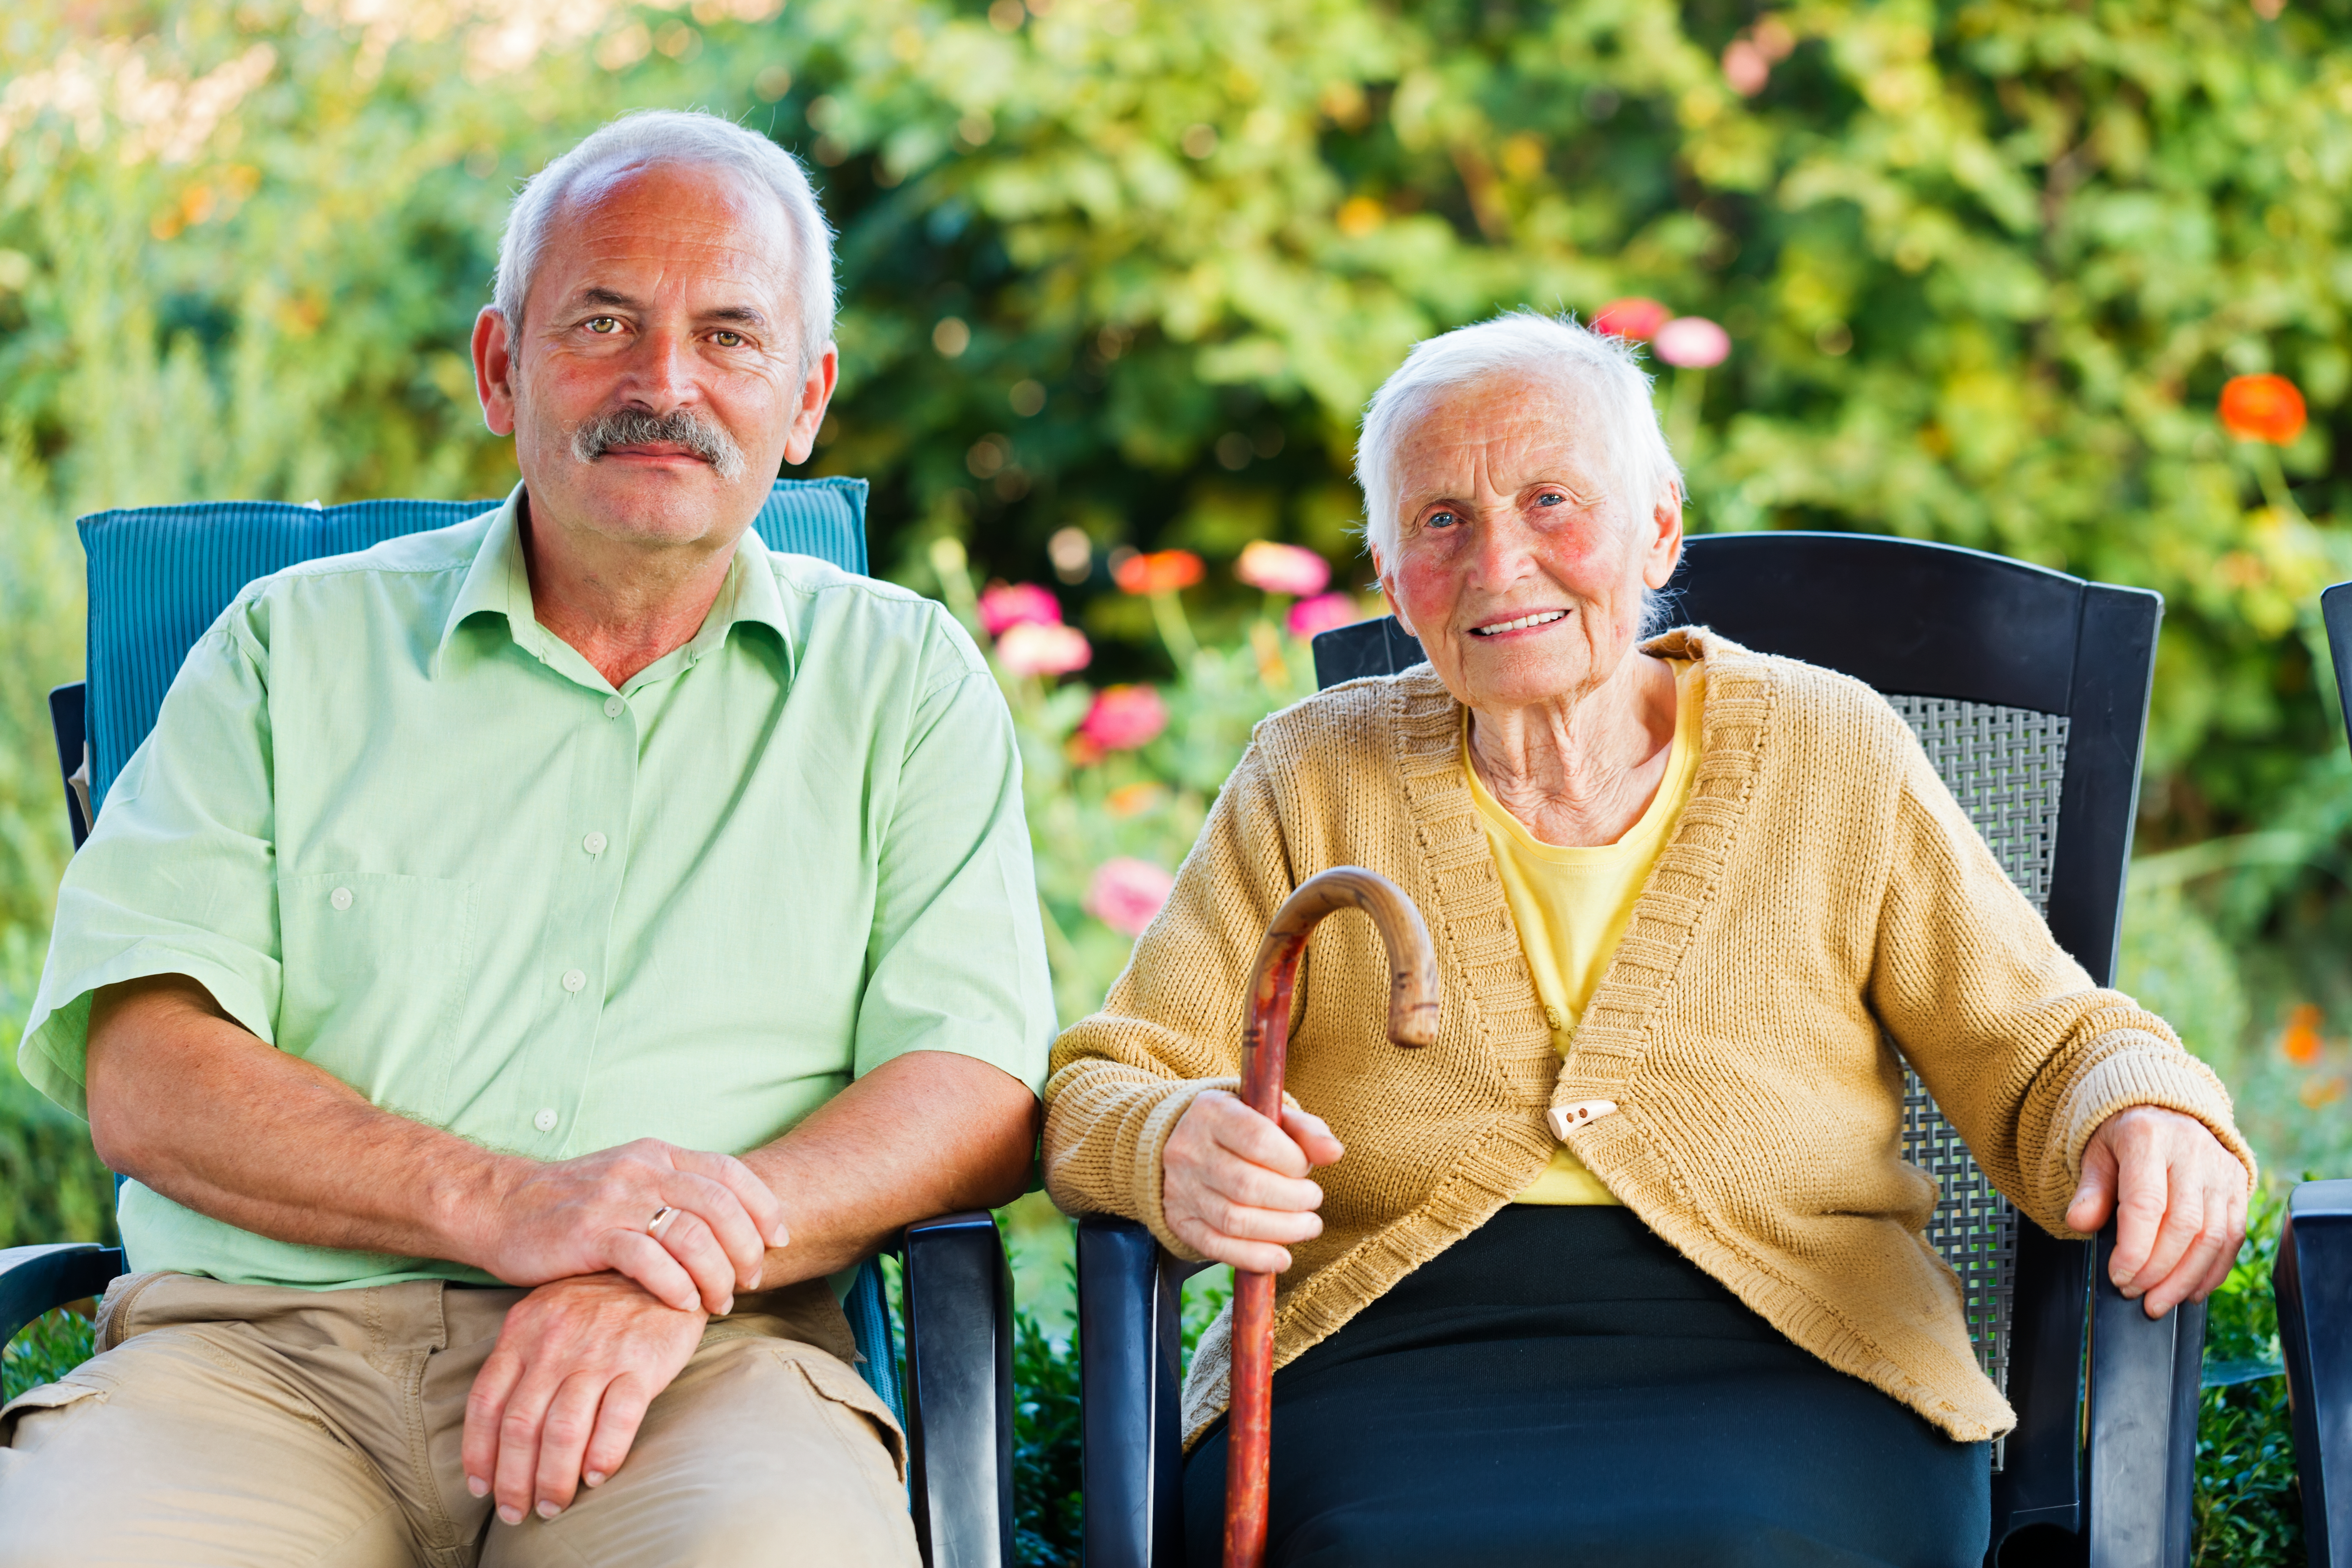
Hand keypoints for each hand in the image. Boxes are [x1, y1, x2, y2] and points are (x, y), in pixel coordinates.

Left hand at [464, 1272, 704, 1523]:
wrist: (664, 1262)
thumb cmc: (601, 1300)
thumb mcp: (548, 1313)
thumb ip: (522, 1357)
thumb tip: (498, 1424)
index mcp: (523, 1330)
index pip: (486, 1402)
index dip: (478, 1452)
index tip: (480, 1487)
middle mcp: (555, 1343)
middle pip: (521, 1425)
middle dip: (513, 1479)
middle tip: (518, 1511)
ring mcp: (598, 1352)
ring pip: (563, 1430)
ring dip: (553, 1479)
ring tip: (552, 1505)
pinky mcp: (642, 1361)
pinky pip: (618, 1418)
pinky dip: (603, 1454)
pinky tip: (595, 1477)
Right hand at [481, 1139, 785, 1314]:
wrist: (501, 1208)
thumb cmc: (572, 1206)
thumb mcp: (630, 1183)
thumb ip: (674, 1192)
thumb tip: (732, 1223)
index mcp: (658, 1155)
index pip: (730, 1171)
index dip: (763, 1206)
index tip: (780, 1239)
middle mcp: (643, 1170)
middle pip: (720, 1206)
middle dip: (746, 1249)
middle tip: (751, 1281)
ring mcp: (616, 1199)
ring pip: (692, 1235)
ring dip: (716, 1275)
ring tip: (719, 1302)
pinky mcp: (590, 1233)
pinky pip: (649, 1260)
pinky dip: (676, 1285)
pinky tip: (683, 1305)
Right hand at [1162, 1090, 1343, 1272]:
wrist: (1184, 1143)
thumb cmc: (1241, 1130)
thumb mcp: (1271, 1117)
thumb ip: (1306, 1130)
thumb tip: (1334, 1153)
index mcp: (1212, 1111)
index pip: (1258, 1140)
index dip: (1292, 1161)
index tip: (1305, 1168)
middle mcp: (1188, 1149)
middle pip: (1247, 1185)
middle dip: (1293, 1199)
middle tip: (1314, 1200)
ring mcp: (1180, 1187)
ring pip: (1234, 1220)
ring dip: (1281, 1230)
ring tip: (1308, 1226)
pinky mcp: (1179, 1220)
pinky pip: (1215, 1246)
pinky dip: (1253, 1257)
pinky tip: (1282, 1259)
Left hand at [2066, 1105, 2248, 1318]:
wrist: (2164, 1109)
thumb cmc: (2124, 1137)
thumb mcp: (2096, 1154)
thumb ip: (2090, 1190)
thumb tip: (2080, 1223)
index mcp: (2148, 1137)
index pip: (2146, 1204)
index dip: (2134, 1249)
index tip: (2119, 1277)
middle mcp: (2192, 1151)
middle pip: (2184, 1226)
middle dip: (2159, 1271)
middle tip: (2136, 1294)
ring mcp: (2220, 1168)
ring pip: (2213, 1236)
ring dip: (2187, 1278)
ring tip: (2161, 1301)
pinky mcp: (2239, 1185)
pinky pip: (2233, 1236)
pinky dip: (2214, 1270)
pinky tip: (2192, 1289)